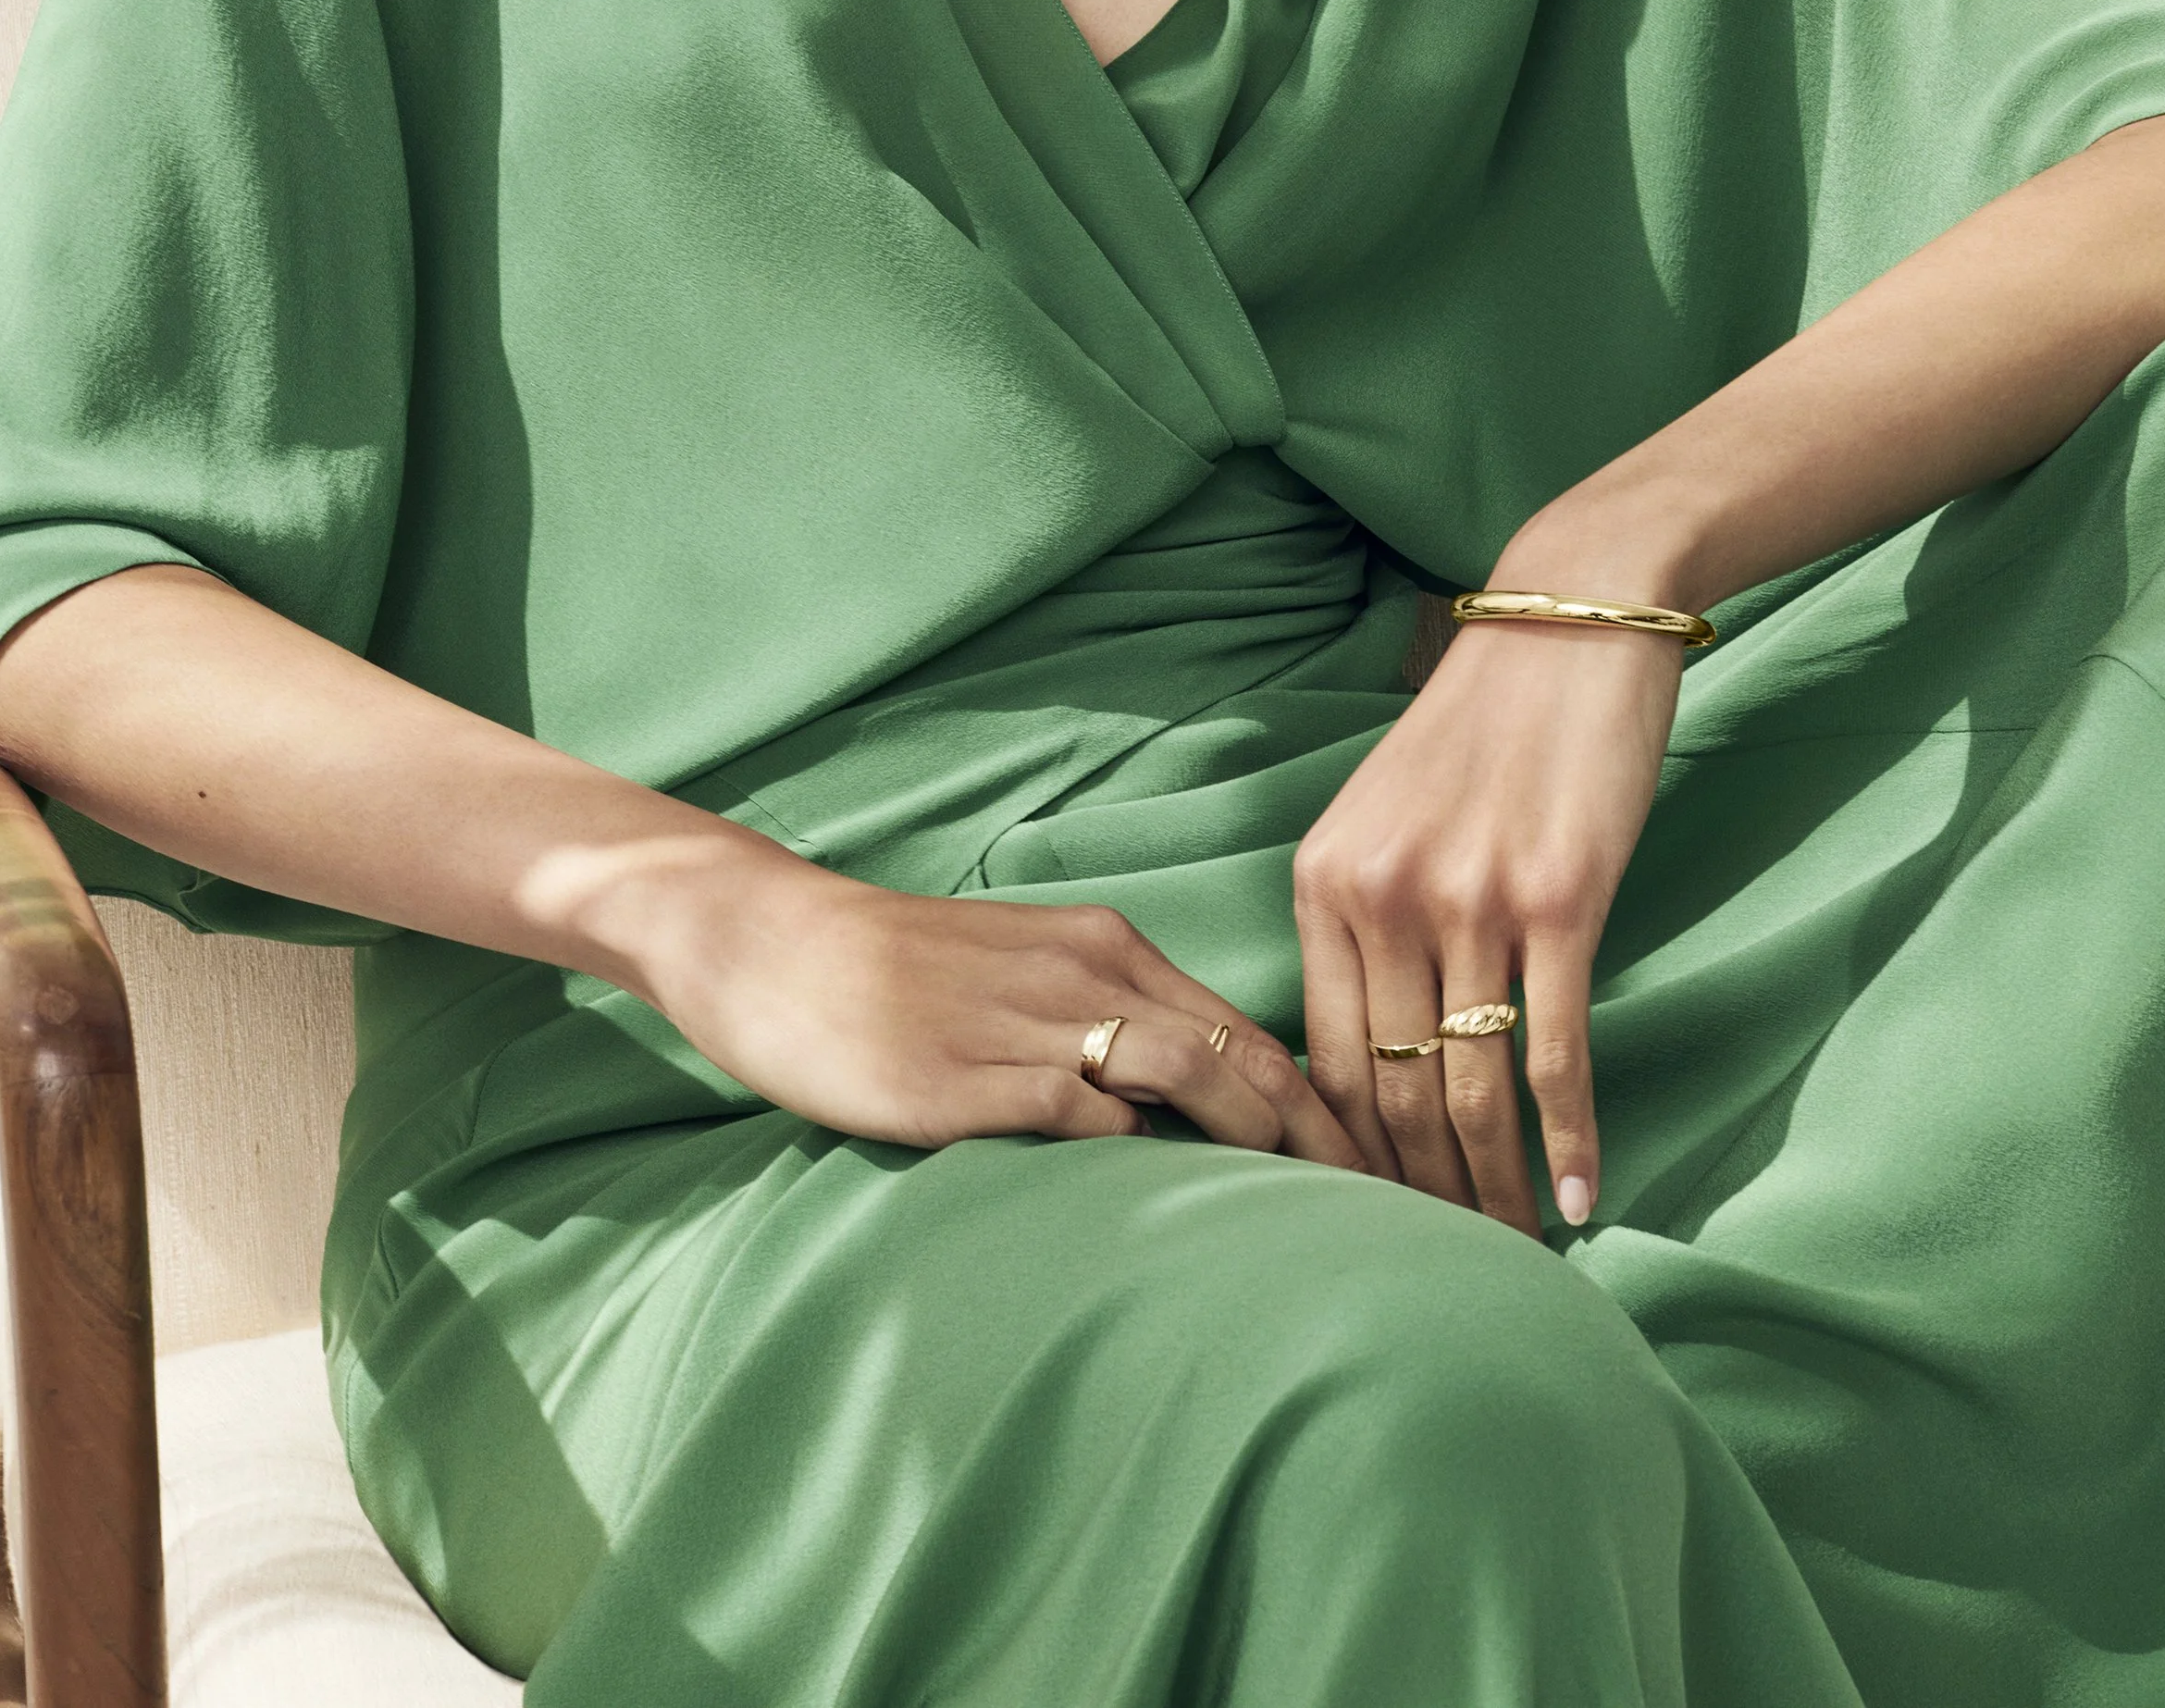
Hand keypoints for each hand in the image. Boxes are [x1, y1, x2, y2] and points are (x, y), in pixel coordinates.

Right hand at [578, 825, 1365, 1171]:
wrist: (769, 940)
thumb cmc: (892, 971)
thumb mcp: (1015, 978)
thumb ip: (1098, 1026)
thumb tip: (1185, 1110)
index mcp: (1104, 945)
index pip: (1248, 1027)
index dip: (1324, 1103)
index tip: (1387, 1172)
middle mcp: (1085, 970)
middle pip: (1241, 1050)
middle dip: (1326, 1134)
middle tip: (1395, 1216)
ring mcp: (1027, 1019)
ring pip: (1185, 1071)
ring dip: (1264, 1143)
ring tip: (1325, 1224)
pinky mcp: (966, 1074)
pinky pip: (1083, 1112)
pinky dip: (1147, 1155)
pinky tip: (1189, 1211)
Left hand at [1292, 566, 1687, 1235]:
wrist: (1571, 622)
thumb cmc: (1483, 730)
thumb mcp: (1386, 815)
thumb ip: (1367, 922)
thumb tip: (1371, 1059)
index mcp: (1324, 880)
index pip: (1321, 1063)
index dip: (1349, 1163)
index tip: (1377, 1229)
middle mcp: (1381, 894)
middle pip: (1393, 1093)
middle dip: (1421, 1197)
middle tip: (1452, 1270)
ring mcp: (1469, 898)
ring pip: (1471, 1089)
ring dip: (1494, 1189)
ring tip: (1515, 1256)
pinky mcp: (1560, 898)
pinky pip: (1554, 1052)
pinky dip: (1567, 1141)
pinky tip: (1579, 1200)